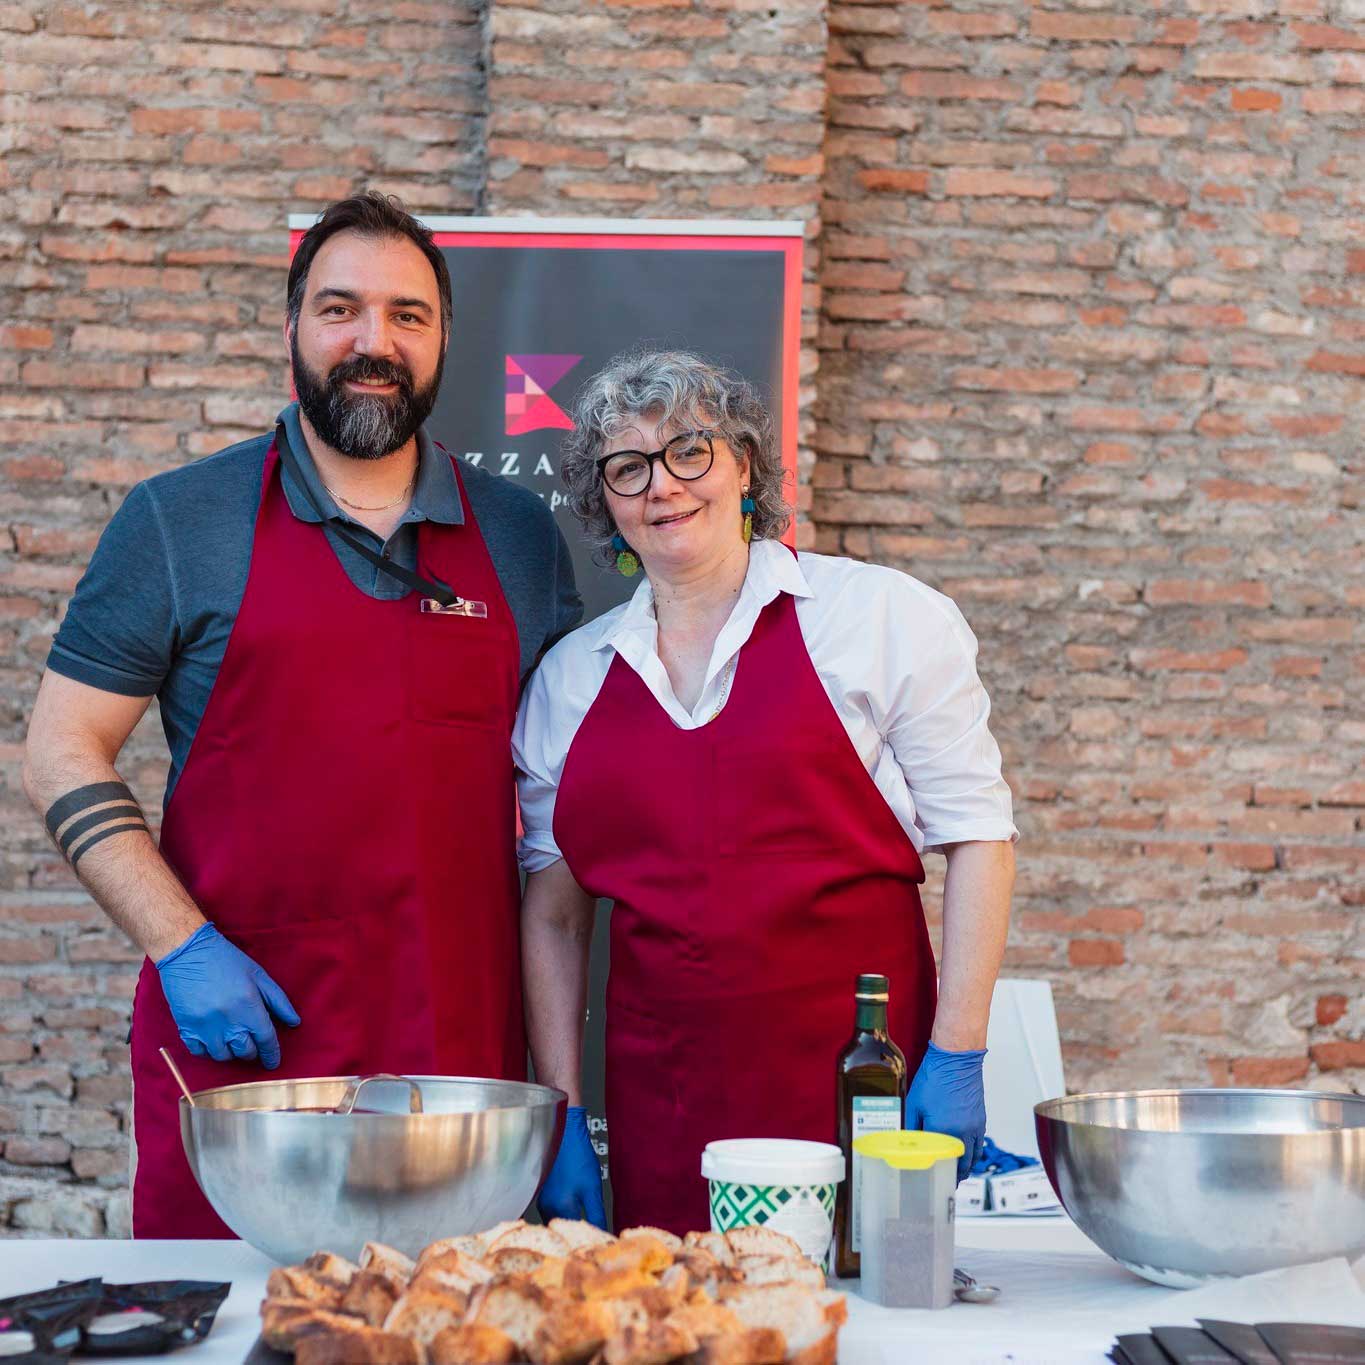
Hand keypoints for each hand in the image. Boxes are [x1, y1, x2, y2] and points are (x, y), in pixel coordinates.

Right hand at [155, 923, 300, 1068]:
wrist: (187, 951)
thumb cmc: (226, 960)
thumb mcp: (258, 975)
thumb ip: (278, 1000)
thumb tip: (294, 1022)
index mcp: (248, 1005)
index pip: (265, 1039)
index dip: (272, 1054)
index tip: (273, 1063)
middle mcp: (227, 1020)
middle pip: (245, 1051)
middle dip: (252, 1051)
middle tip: (252, 1044)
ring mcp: (205, 1026)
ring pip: (222, 1055)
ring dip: (231, 1052)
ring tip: (233, 1041)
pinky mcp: (186, 1028)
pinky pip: (199, 1052)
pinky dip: (209, 1051)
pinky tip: (214, 1040)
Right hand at [537, 1106, 606, 1229]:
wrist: (563, 1131)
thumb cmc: (578, 1156)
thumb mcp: (592, 1188)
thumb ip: (596, 1215)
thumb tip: (603, 1234)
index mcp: (560, 1209)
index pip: (576, 1236)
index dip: (590, 1240)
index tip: (601, 1242)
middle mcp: (546, 1208)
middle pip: (564, 1232)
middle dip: (577, 1237)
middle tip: (594, 1238)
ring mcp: (542, 1201)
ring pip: (556, 1223)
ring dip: (569, 1227)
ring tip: (585, 1227)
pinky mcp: (541, 1193)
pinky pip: (552, 1212)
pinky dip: (563, 1216)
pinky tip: (573, 1211)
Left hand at [905, 1041, 986, 1182]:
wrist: (956, 1059)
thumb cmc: (935, 1076)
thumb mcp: (915, 1103)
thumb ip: (912, 1126)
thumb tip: (906, 1142)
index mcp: (944, 1130)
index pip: (940, 1160)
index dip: (936, 1172)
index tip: (932, 1180)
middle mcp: (963, 1132)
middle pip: (961, 1164)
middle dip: (955, 1176)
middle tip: (948, 1182)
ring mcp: (975, 1126)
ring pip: (973, 1156)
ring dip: (966, 1166)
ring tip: (958, 1173)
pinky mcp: (980, 1118)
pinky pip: (979, 1143)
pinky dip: (973, 1152)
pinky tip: (966, 1153)